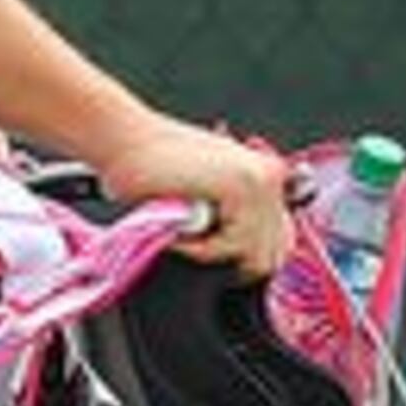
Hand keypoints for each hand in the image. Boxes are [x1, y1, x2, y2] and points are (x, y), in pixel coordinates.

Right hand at [88, 113, 291, 276]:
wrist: (123, 142)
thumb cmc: (150, 172)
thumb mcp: (205, 200)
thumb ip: (235, 221)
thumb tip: (252, 262)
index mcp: (268, 176)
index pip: (283, 243)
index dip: (246, 259)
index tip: (212, 252)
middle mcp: (271, 175)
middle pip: (274, 255)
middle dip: (232, 261)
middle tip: (195, 243)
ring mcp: (260, 180)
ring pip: (256, 256)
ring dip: (215, 255)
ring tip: (185, 235)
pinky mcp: (239, 187)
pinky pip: (234, 245)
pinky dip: (203, 249)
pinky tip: (180, 230)